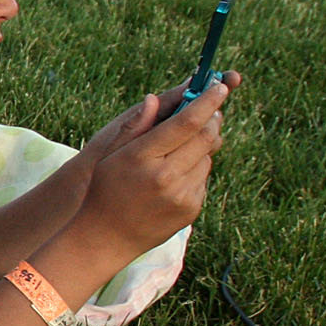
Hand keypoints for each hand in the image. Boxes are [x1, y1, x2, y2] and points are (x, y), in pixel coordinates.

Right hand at [78, 73, 235, 257]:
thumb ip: (135, 126)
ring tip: (181, 149)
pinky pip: (203, 178)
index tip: (220, 87)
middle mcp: (166, 176)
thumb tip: (155, 98)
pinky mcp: (191, 208)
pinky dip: (196, 169)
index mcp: (143, 158)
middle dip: (212, 119)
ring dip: (202, 146)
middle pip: (206, 136)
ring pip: (208, 157)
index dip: (207, 101)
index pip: (186, 122)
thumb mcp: (111, 155)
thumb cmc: (104, 190)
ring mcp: (182, 195)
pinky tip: (175, 176)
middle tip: (212, 109)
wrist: (105, 237)